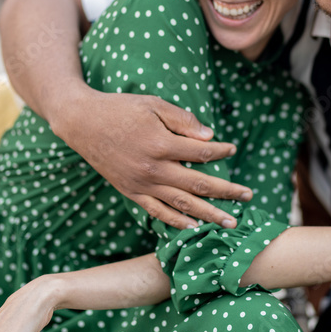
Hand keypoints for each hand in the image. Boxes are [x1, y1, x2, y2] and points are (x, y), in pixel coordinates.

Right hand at [57, 86, 251, 228]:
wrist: (81, 123)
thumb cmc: (120, 109)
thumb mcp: (154, 104)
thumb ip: (183, 120)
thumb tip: (210, 137)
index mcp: (161, 144)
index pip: (202, 153)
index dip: (222, 151)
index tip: (232, 148)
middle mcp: (153, 170)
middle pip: (199, 185)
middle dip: (227, 192)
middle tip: (249, 196)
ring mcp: (141, 184)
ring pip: (182, 205)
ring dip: (209, 215)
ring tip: (230, 222)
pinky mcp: (131, 192)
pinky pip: (157, 212)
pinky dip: (177, 222)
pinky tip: (194, 227)